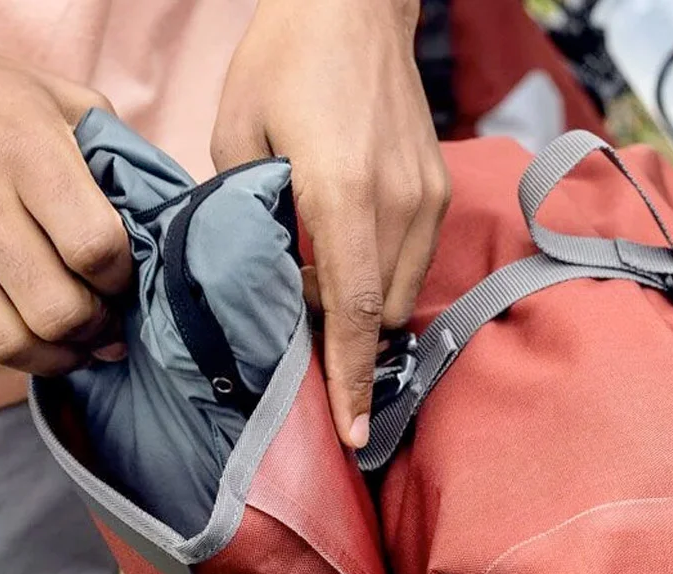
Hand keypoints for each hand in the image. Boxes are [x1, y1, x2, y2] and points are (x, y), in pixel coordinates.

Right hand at [0, 0, 132, 374]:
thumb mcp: (59, 98)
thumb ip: (116, 156)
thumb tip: (164, 218)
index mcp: (27, 155)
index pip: (96, 251)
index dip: (124, 280)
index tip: (126, 279)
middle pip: (58, 313)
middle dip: (98, 332)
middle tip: (109, 327)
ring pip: (7, 340)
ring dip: (55, 356)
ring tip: (75, 346)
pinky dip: (0, 328)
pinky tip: (17, 307)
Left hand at [211, 0, 448, 447]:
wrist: (352, 6)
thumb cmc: (284, 59)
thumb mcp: (236, 132)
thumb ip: (244, 211)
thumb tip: (246, 274)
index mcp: (341, 192)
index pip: (351, 309)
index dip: (350, 377)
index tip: (350, 432)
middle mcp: (397, 203)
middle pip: (378, 314)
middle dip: (344, 345)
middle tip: (299, 349)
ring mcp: (425, 196)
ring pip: (399, 292)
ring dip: (361, 309)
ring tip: (318, 297)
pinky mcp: (436, 187)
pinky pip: (413, 260)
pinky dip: (380, 277)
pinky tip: (345, 258)